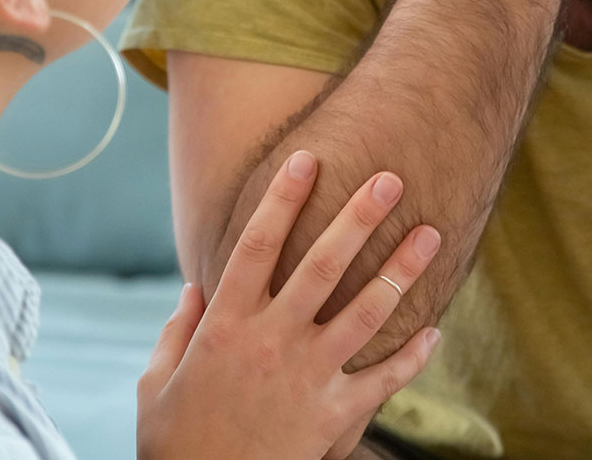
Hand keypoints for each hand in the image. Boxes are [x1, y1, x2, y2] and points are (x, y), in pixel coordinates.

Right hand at [136, 152, 442, 459]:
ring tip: (431, 235)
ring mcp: (305, 378)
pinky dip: (412, 357)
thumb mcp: (156, 384)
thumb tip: (192, 287)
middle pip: (321, 266)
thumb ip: (176, 332)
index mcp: (225, 327)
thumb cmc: (175, 445)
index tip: (307, 159)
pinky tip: (435, 331)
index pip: (255, 247)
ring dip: (400, 271)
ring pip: (364, 313)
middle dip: (358, 218)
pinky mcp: (331, 417)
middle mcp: (269, 343)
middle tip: (391, 179)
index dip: (282, 200)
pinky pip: (382, 382)